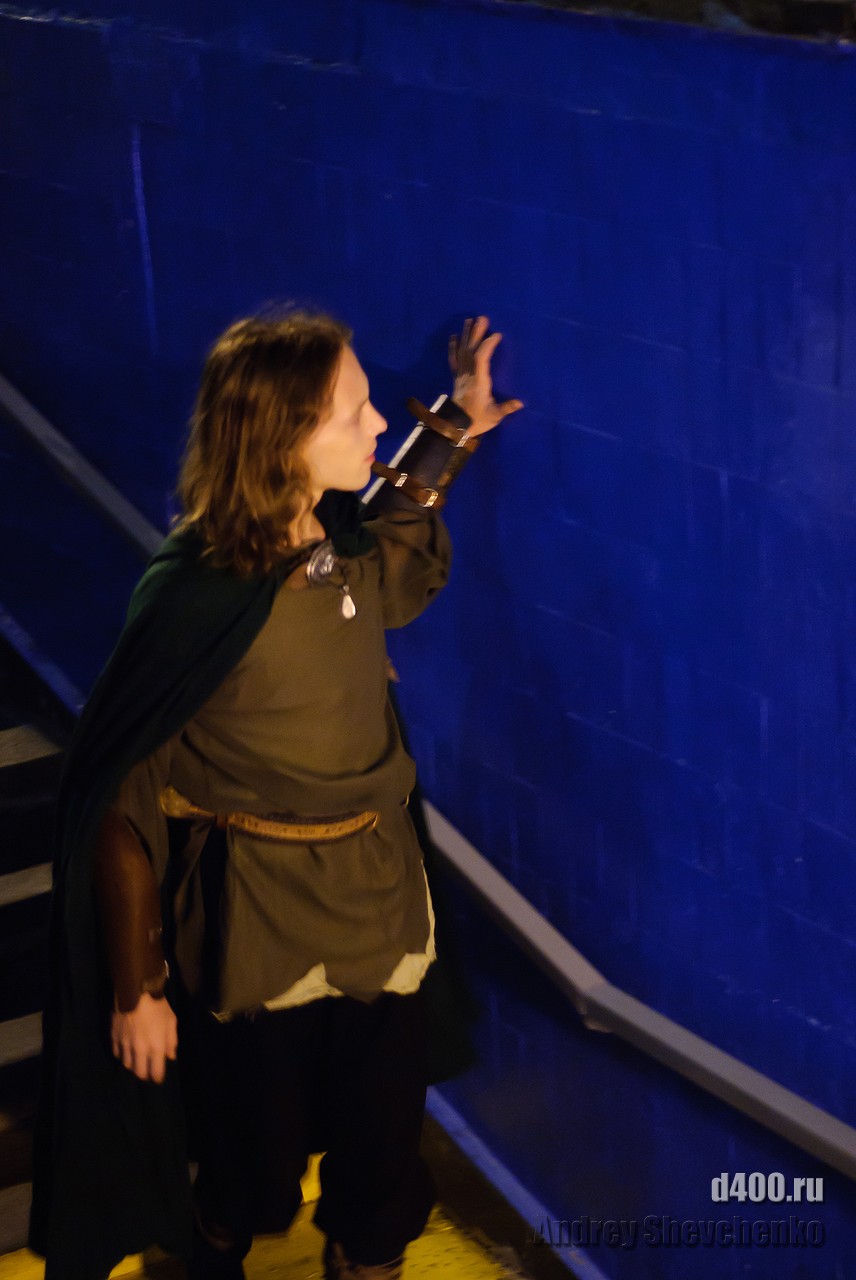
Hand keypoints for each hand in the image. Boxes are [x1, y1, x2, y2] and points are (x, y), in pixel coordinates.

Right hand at [111, 992, 177, 1083]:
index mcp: (155, 1047)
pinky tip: (126, 1050)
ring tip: (137, 1059)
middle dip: (144, 1074)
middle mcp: (139, 1049)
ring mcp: (124, 1044)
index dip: (157, 1078)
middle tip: (147, 1070)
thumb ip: (171, 1041)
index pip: (155, 1072)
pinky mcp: (114, 1037)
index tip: (158, 1077)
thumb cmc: (158, 1005)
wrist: (136, 990)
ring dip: (133, 1064)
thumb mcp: (171, 1021)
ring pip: (127, 1064)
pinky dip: (122, 1054)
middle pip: (139, 1073)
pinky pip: (116, 1053)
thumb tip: (170, 1056)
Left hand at [448, 315, 522, 436]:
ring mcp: (461, 375)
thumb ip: (507, 408)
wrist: (455, 426)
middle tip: (482, 318)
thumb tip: (520, 403)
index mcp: (479, 381)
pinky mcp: (456, 378)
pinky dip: (453, 348)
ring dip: (466, 335)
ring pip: (462, 352)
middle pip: (471, 350)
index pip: (481, 358)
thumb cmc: (477, 420)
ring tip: (470, 320)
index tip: (496, 335)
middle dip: (476, 334)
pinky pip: (454, 360)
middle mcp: (468, 375)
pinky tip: (453, 337)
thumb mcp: (494, 416)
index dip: (488, 345)